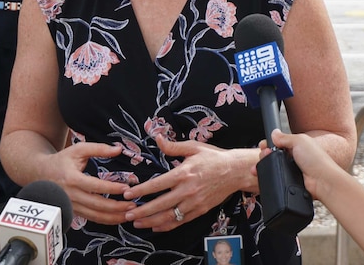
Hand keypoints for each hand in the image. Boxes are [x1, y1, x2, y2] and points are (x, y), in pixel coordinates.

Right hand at [37, 142, 134, 225]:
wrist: (40, 173)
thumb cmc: (61, 160)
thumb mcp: (78, 150)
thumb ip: (98, 149)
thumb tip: (118, 149)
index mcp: (72, 178)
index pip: (95, 186)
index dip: (112, 188)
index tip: (126, 188)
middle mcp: (71, 195)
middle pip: (97, 205)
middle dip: (117, 206)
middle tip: (133, 205)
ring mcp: (72, 205)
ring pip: (95, 216)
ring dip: (113, 217)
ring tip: (129, 214)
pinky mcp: (73, 211)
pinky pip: (91, 219)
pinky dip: (106, 220)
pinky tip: (117, 217)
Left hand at [122, 135, 257, 231]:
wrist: (236, 171)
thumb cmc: (213, 158)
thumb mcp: (193, 147)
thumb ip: (173, 146)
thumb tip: (157, 138)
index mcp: (183, 173)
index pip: (157, 185)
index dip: (141, 191)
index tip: (128, 194)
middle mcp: (187, 190)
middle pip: (160, 204)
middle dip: (142, 211)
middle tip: (127, 214)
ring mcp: (194, 203)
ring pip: (169, 216)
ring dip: (151, 221)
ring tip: (137, 223)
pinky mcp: (200, 210)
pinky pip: (181, 221)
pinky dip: (167, 225)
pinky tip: (156, 226)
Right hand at [257, 129, 338, 201]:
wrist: (323, 182)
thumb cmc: (317, 161)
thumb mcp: (300, 141)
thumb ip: (285, 137)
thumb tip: (274, 133)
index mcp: (298, 146)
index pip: (279, 142)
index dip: (270, 143)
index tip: (264, 145)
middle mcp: (295, 157)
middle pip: (274, 154)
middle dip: (266, 154)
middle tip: (265, 154)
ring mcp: (292, 169)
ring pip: (274, 166)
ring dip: (267, 165)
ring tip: (265, 165)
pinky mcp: (290, 180)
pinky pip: (277, 176)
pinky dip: (272, 175)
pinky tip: (270, 174)